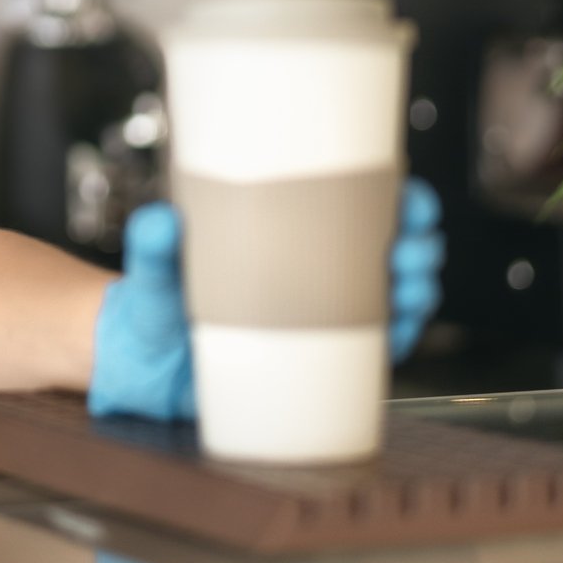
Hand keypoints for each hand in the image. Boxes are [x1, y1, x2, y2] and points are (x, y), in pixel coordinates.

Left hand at [87, 180, 448, 422]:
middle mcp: (311, 268)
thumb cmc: (153, 303)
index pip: (354, 203)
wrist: (145, 367)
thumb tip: (158, 222)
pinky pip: (376, 346)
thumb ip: (154, 248)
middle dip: (415, 242)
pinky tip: (403, 326)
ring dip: (417, 286)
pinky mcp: (321, 358)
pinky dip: (401, 333)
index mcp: (283, 232)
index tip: (407, 195)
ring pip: (393, 293)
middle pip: (387, 245)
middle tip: (409, 248)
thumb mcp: (155, 271)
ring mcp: (321, 313)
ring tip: (411, 285)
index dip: (395, 197)